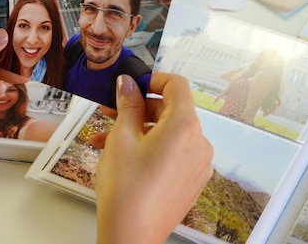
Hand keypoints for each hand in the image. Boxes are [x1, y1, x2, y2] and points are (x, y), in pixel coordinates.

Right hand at [92, 72, 213, 243]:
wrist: (131, 235)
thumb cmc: (128, 193)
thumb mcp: (121, 138)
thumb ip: (127, 104)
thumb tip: (128, 85)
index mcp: (185, 127)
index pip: (177, 85)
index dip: (153, 79)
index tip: (134, 83)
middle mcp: (198, 143)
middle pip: (171, 109)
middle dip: (139, 107)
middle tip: (112, 110)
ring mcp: (197, 164)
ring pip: (168, 132)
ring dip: (139, 129)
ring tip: (108, 138)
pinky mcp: (191, 180)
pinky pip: (172, 152)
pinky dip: (150, 147)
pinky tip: (123, 154)